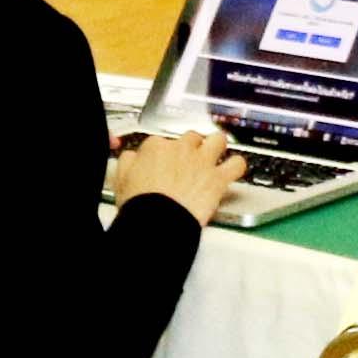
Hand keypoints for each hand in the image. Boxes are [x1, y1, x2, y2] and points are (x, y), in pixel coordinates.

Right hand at [113, 128, 236, 222]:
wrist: (158, 220)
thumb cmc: (140, 203)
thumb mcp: (121, 178)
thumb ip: (129, 162)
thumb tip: (132, 157)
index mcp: (156, 147)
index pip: (162, 141)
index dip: (164, 153)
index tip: (164, 162)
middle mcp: (181, 149)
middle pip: (191, 137)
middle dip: (192, 146)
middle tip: (190, 158)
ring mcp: (202, 162)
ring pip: (218, 140)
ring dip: (218, 146)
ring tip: (217, 153)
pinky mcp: (218, 179)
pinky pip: (237, 164)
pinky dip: (237, 166)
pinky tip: (233, 169)